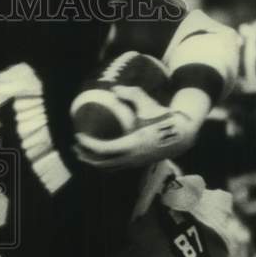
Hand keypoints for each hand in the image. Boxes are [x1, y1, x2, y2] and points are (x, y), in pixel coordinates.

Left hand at [74, 85, 199, 169]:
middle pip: (101, 162)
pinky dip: (102, 163)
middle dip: (85, 155)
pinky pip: (113, 167)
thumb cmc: (163, 117)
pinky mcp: (135, 164)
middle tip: (75, 145)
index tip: (78, 135)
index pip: (104, 148)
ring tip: (81, 152)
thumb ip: (132, 94)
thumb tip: (115, 89)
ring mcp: (133, 163)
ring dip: (92, 161)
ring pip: (106, 167)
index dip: (88, 144)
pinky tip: (96, 155)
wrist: (181, 135)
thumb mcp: (149, 104)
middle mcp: (131, 157)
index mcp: (133, 144)